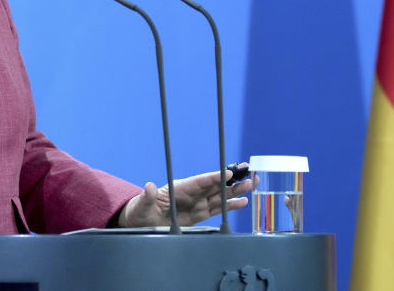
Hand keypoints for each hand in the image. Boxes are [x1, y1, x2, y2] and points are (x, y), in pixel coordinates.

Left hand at [117, 169, 252, 227]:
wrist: (142, 223)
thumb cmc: (140, 212)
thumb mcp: (140, 206)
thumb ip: (146, 197)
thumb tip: (147, 186)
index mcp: (179, 188)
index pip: (199, 182)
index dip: (213, 178)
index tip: (228, 173)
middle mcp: (191, 194)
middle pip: (215, 184)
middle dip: (232, 179)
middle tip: (250, 171)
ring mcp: (196, 203)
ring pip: (220, 195)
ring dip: (236, 190)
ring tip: (253, 184)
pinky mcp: (199, 214)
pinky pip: (217, 209)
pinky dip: (230, 205)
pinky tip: (244, 202)